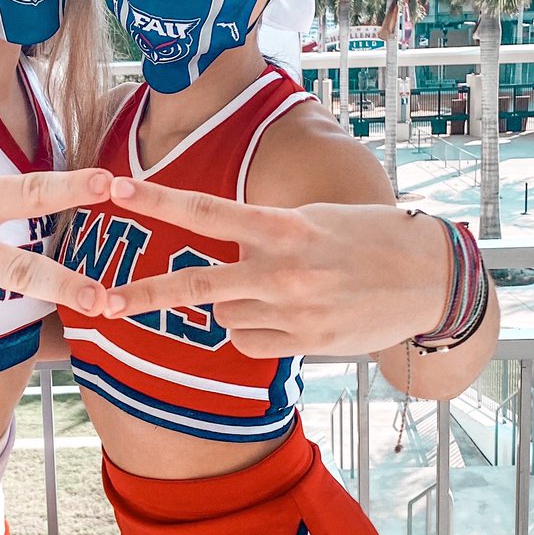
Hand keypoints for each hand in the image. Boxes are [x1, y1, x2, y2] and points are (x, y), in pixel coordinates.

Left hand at [102, 177, 449, 357]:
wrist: (430, 280)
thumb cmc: (370, 238)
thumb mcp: (316, 218)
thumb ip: (267, 234)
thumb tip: (225, 256)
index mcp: (285, 227)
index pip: (208, 211)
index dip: (158, 201)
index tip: (117, 190)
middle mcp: (284, 271)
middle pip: (198, 285)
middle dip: (145, 294)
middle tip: (103, 301)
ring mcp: (293, 312)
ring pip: (224, 316)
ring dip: (231, 305)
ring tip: (277, 290)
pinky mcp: (305, 344)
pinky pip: (247, 343)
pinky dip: (250, 332)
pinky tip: (284, 317)